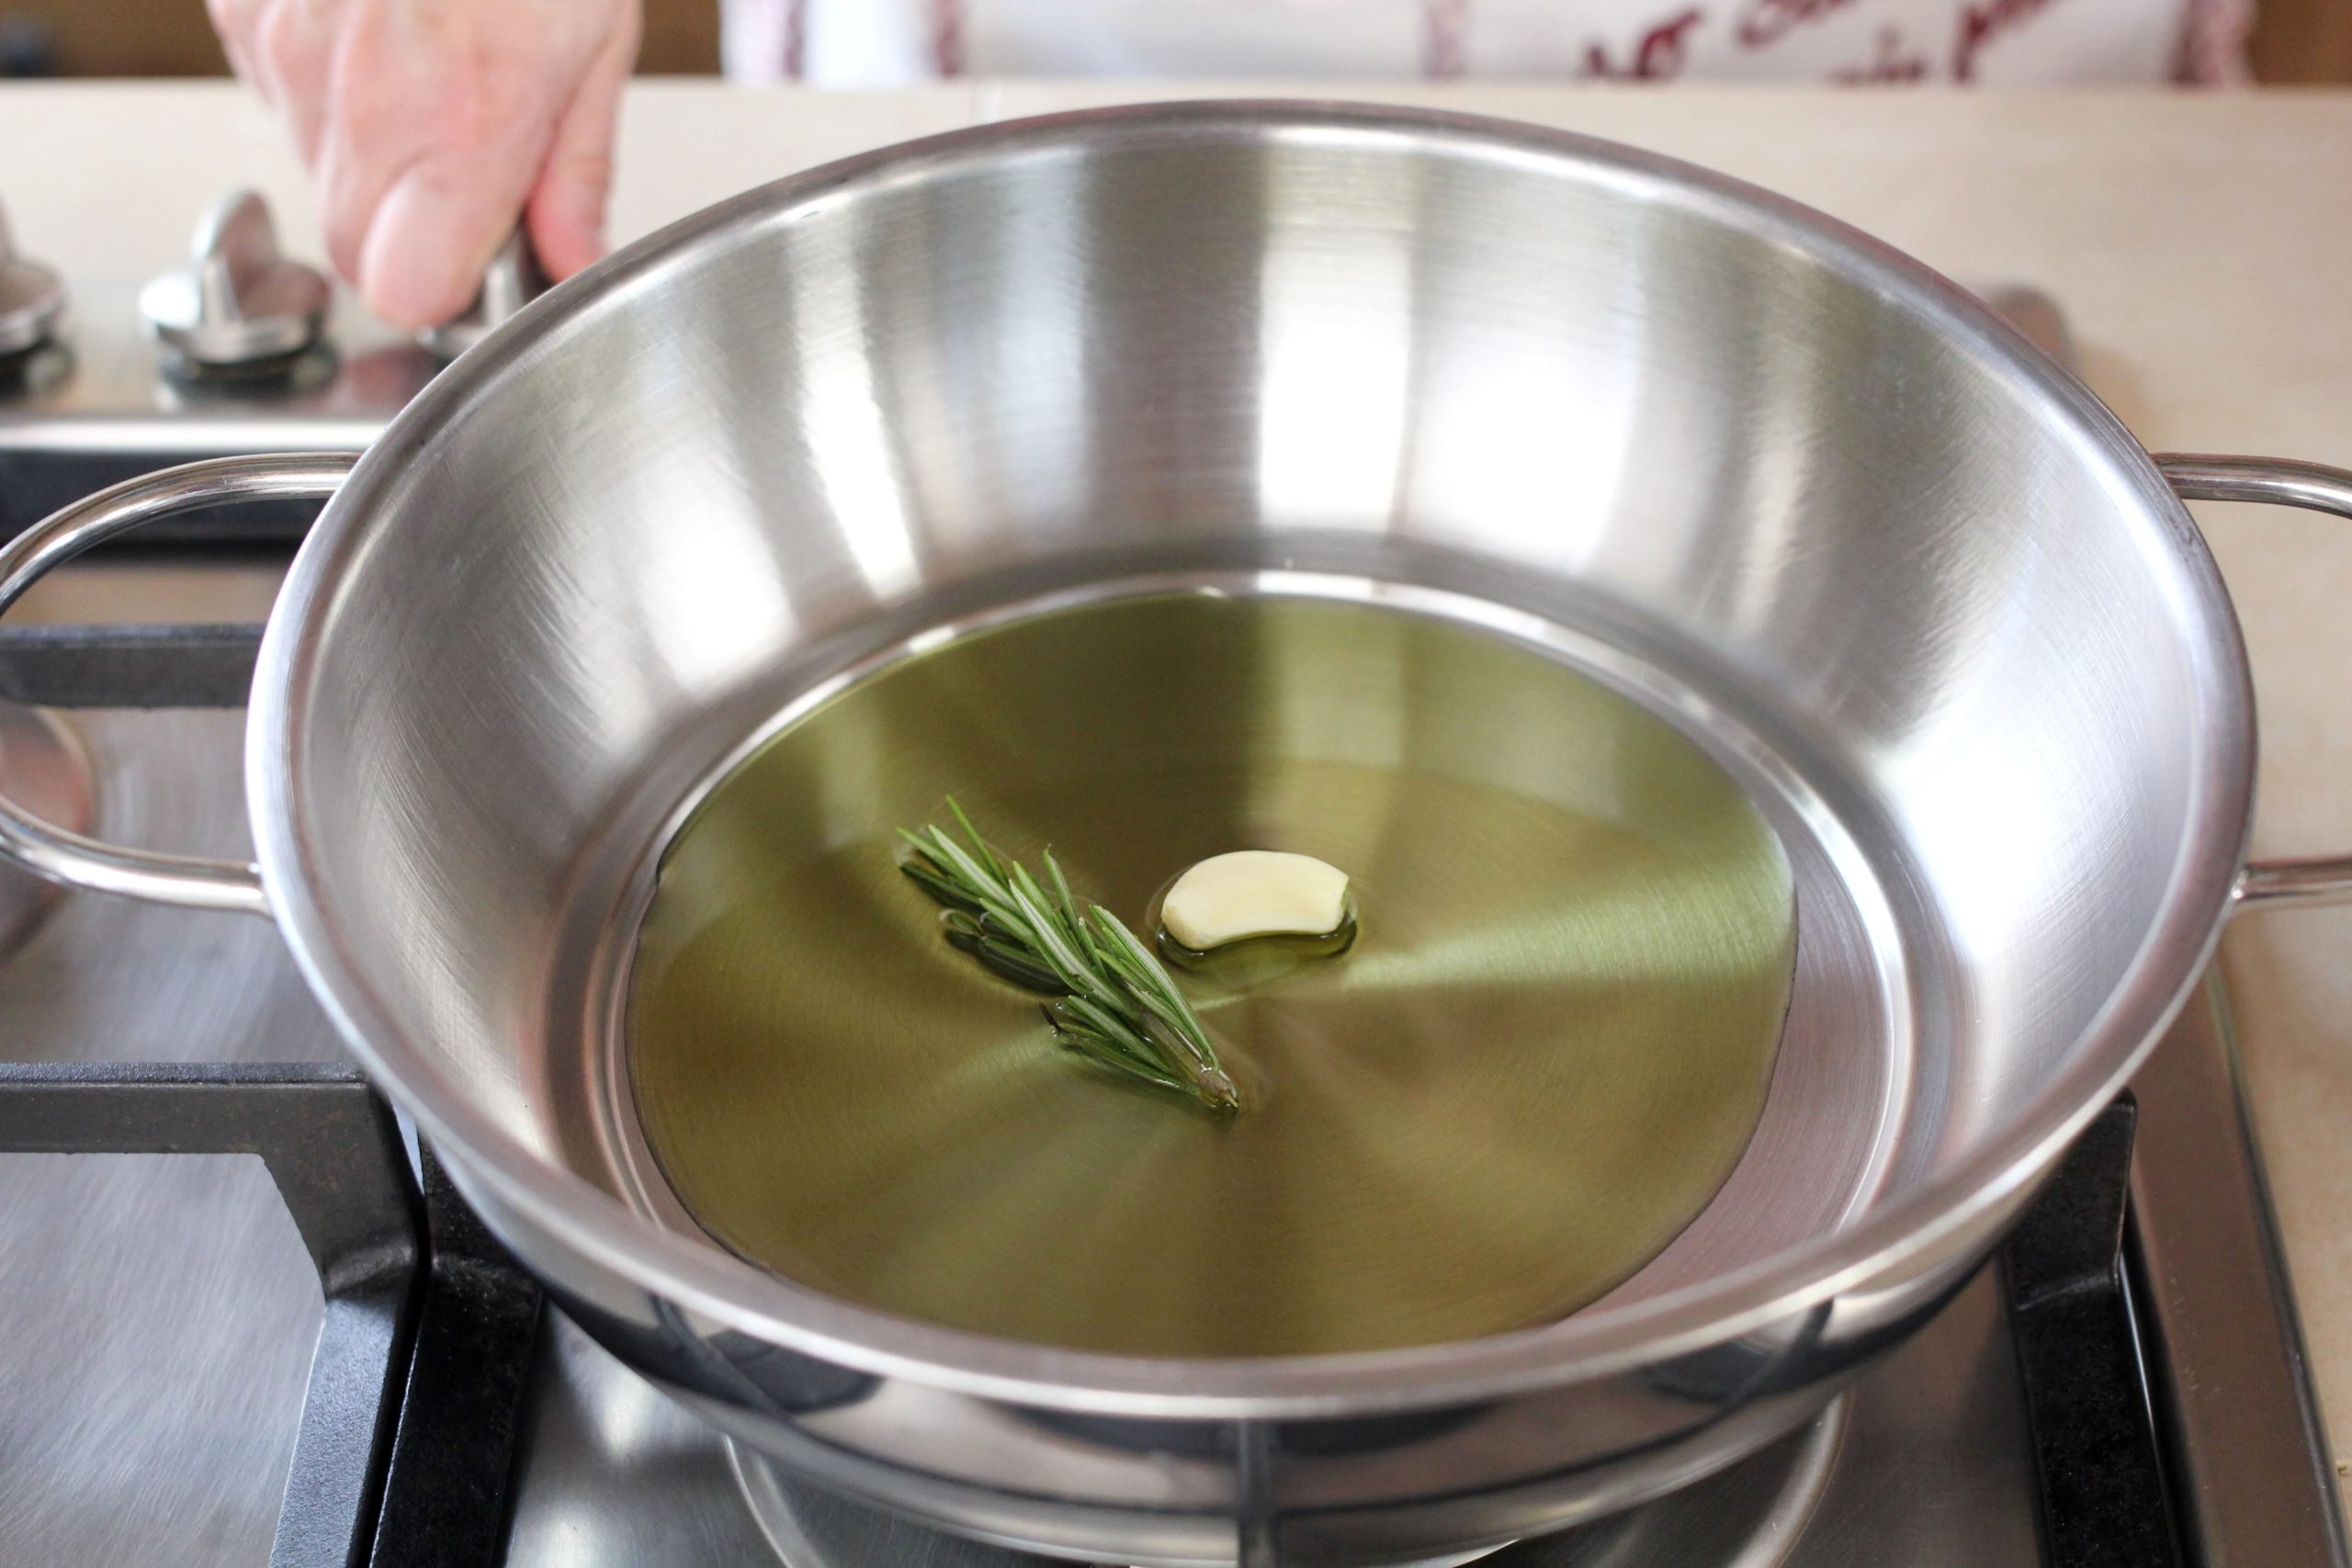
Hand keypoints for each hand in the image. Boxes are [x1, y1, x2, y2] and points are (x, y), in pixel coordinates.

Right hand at [208, 0, 641, 328]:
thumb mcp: (596, 36)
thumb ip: (575, 167)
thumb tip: (570, 255)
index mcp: (459, 119)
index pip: (405, 290)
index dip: (446, 284)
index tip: (483, 256)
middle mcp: (357, 91)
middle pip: (348, 245)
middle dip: (408, 227)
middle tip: (471, 162)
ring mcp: (284, 41)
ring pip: (310, 165)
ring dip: (368, 149)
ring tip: (434, 68)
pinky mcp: (240, 2)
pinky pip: (274, 85)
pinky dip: (324, 78)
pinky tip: (382, 27)